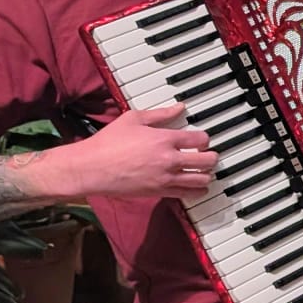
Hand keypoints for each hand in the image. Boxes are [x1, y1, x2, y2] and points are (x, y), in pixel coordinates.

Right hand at [48, 105, 217, 201]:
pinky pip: (188, 195)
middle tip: (207, 155)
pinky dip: (197, 191)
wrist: (90, 168)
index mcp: (164, 139)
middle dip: (211, 157)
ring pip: (202, 179)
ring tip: (202, 170)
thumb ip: (160, 114)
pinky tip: (196, 186)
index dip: (204, 139)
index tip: (200, 140)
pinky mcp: (159, 192)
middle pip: (207, 160)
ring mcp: (165, 178)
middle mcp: (169, 159)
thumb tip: (179, 107)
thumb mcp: (133, 119)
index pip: (201, 139)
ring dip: (206, 174)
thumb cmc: (107, 142)